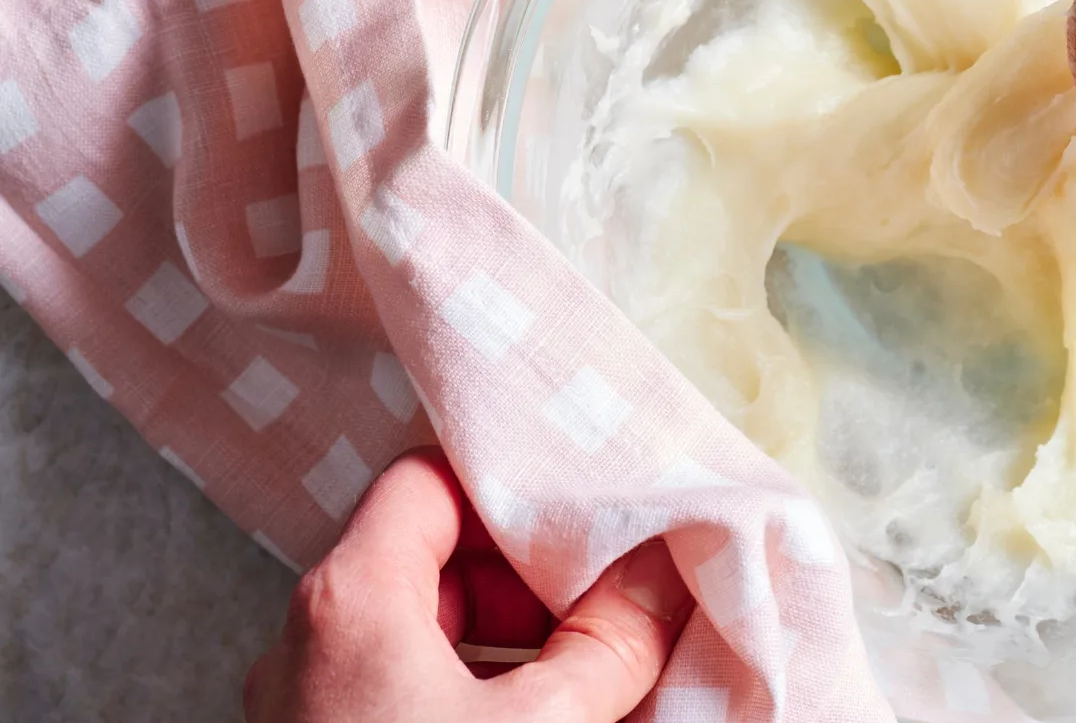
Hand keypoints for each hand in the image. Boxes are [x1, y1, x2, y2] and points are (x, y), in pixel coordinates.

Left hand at [245, 448, 692, 721]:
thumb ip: (613, 642)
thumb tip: (661, 579)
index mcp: (349, 602)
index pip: (428, 482)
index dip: (513, 489)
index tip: (588, 518)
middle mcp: (308, 645)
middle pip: (428, 558)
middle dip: (529, 577)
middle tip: (607, 601)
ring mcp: (308, 708)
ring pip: (419, 633)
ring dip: (509, 642)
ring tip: (590, 671)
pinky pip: (402, 692)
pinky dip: (473, 694)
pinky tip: (546, 721)